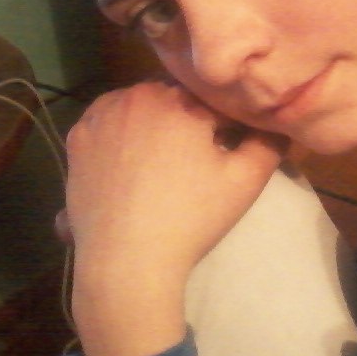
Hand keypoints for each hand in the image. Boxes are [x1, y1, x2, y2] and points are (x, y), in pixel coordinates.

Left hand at [62, 81, 286, 355]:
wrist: (127, 261)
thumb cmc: (191, 219)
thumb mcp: (245, 182)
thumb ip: (269, 142)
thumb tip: (279, 122)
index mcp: (181, 99)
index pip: (215, 100)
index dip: (225, 125)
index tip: (228, 149)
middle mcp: (137, 95)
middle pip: (174, 99)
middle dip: (187, 121)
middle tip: (195, 161)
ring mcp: (101, 115)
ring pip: (139, 106)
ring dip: (153, 123)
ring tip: (162, 163)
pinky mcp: (77, 139)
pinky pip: (108, 123)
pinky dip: (120, 133)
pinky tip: (130, 163)